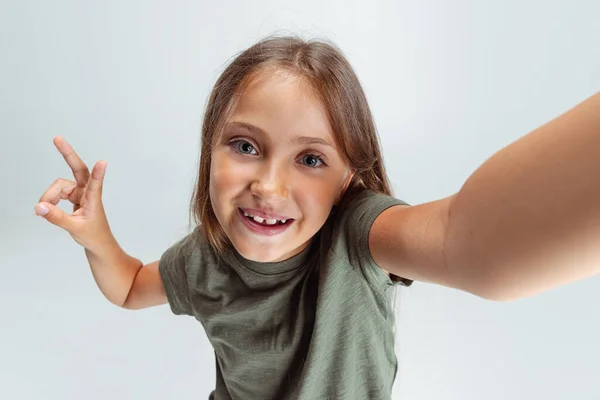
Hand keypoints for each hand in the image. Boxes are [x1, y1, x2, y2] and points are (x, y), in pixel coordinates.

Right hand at [35, 136, 113, 251]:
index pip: (96, 184)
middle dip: (67, 154)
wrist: (98, 243)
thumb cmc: (93, 235)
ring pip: (60, 186)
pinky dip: (51, 198)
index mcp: (94, 199)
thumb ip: (56, 217)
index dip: (98, 173)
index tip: (103, 162)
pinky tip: (46, 207)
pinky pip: (58, 192)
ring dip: (50, 196)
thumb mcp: (74, 228)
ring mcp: (81, 193)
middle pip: (77, 169)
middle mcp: (88, 192)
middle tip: (57, 139)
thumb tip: (39, 207)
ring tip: (45, 211)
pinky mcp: (75, 196)